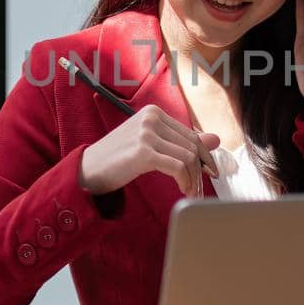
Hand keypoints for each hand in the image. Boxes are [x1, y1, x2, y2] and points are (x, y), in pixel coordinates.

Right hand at [78, 104, 220, 197]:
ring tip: (190, 192)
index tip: (209, 173)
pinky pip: (177, 166)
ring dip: (193, 179)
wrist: (87, 170)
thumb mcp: (151, 145)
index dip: (204, 156)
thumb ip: (180, 141)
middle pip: (192, 145)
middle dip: (200, 170)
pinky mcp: (143, 152)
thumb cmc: (118, 159)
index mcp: (154, 112)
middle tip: (200, 189)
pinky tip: (182, 189)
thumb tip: (216, 139)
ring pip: (188, 156)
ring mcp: (146, 133)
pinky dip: (184, 180)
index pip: (190, 134)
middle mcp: (151, 118)